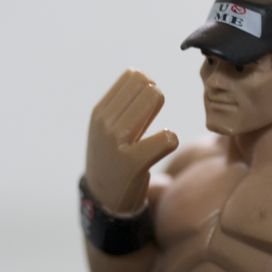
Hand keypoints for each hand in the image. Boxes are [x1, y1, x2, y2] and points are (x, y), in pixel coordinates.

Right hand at [85, 69, 177, 212]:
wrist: (105, 197)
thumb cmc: (112, 156)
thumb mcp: (108, 127)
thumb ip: (122, 102)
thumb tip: (141, 75)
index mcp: (100, 112)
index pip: (133, 77)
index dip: (148, 85)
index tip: (148, 103)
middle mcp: (106, 124)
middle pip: (147, 88)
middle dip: (157, 98)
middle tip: (153, 119)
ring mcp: (118, 142)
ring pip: (153, 101)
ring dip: (161, 113)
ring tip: (158, 133)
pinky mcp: (134, 162)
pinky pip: (166, 139)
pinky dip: (171, 139)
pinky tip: (164, 146)